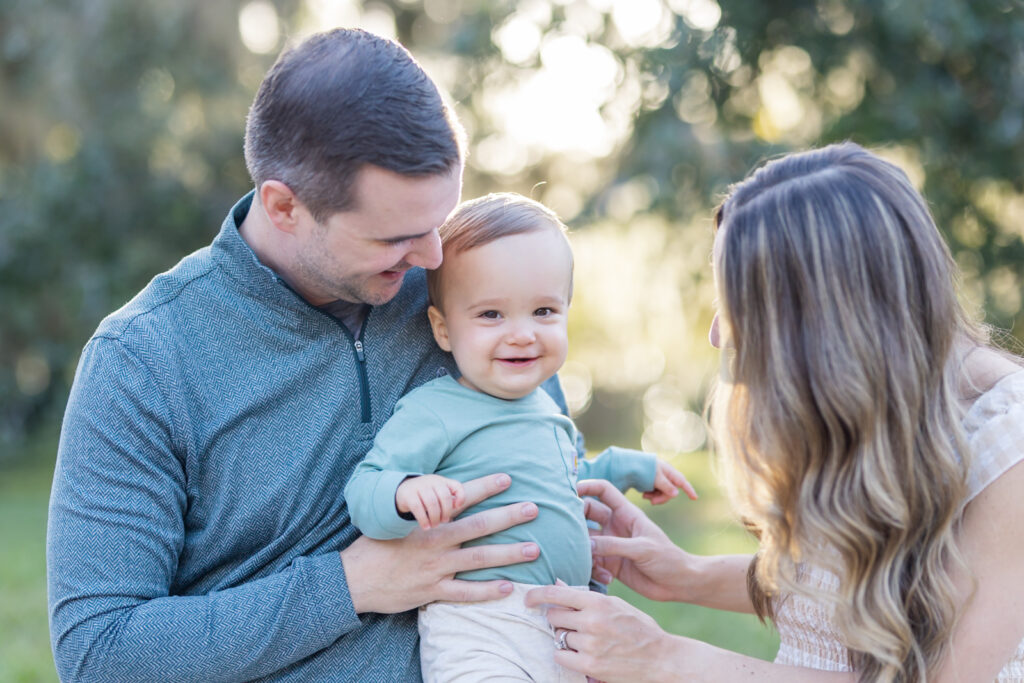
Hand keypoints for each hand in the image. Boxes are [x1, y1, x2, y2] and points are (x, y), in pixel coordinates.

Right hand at [341, 473, 539, 613]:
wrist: (353, 579)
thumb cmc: (375, 546)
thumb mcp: (395, 521)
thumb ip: (422, 511)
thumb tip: (444, 496)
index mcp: (426, 521)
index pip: (460, 499)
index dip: (484, 488)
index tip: (507, 479)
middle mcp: (435, 542)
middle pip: (478, 527)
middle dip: (508, 517)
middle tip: (534, 508)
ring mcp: (435, 568)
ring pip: (478, 559)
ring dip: (508, 554)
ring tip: (534, 549)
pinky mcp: (432, 591)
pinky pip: (465, 592)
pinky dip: (487, 591)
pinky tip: (508, 587)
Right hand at [396, 474, 464, 528]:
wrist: (402, 490)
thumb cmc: (425, 495)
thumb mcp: (437, 493)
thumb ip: (448, 498)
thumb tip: (456, 505)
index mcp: (441, 481)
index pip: (456, 485)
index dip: (461, 496)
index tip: (457, 507)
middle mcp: (431, 481)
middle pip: (444, 497)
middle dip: (446, 512)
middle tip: (443, 521)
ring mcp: (419, 486)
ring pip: (432, 503)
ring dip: (435, 518)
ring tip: (434, 525)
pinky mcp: (409, 494)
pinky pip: (418, 508)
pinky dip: (423, 520)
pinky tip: (425, 526)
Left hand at [524, 584, 681, 682]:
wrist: (661, 658)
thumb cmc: (639, 628)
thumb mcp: (616, 605)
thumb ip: (586, 596)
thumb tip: (558, 583)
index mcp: (598, 601)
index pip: (557, 593)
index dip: (537, 594)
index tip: (527, 598)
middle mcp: (591, 620)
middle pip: (554, 616)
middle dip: (558, 620)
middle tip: (573, 624)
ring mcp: (589, 643)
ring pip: (558, 637)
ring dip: (566, 639)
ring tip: (587, 641)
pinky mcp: (589, 665)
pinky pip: (560, 656)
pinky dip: (566, 655)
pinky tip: (580, 654)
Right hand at [580, 479, 690, 601]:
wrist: (678, 584)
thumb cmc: (667, 559)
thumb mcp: (642, 548)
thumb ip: (614, 545)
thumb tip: (585, 545)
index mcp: (626, 513)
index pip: (603, 490)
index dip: (587, 486)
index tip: (570, 492)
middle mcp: (615, 526)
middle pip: (587, 513)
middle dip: (576, 520)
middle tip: (566, 532)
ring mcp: (611, 545)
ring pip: (585, 540)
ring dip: (581, 549)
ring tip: (587, 562)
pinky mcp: (609, 564)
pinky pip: (592, 562)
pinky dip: (593, 570)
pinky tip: (607, 579)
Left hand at [642, 460, 697, 503]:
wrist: (628, 464)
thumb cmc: (643, 469)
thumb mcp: (655, 478)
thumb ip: (666, 486)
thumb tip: (676, 494)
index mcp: (668, 471)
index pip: (682, 482)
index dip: (689, 490)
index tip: (695, 498)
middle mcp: (666, 475)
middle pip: (671, 491)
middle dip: (662, 498)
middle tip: (652, 502)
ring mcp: (659, 478)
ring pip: (662, 493)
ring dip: (655, 497)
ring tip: (644, 496)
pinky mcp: (652, 482)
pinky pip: (656, 491)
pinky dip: (651, 494)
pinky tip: (644, 494)